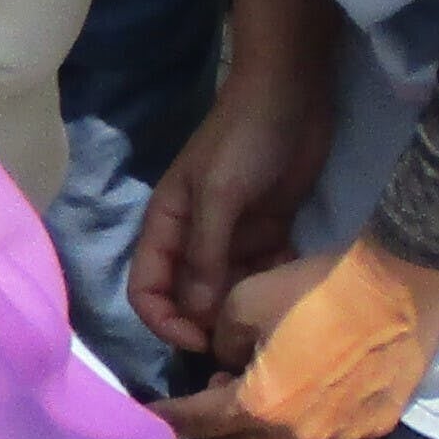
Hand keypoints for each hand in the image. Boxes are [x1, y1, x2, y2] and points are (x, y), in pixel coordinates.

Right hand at [128, 0, 342, 355]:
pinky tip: (292, 294)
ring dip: (243, 311)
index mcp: (167, 227)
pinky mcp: (268, 233)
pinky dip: (273, 288)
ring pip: (227, 292)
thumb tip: (196, 316)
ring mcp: (232, 237)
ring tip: (269, 326)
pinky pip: (263, 275)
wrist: (291, 95)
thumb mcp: (219, 195)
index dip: (164, 321)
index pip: (146, 290)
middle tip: (240, 344)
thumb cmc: (243, 139)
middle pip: (187, 299)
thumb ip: (205, 256)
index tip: (200, 340)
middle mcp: (195, 239)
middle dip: (206, 325)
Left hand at [155, 237, 438, 438]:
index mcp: (260, 406)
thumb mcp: (245, 300)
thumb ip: (220, 341)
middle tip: (221, 392)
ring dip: (260, 435)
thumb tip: (225, 360)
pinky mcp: (373, 430)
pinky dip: (302, 429)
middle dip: (218, 432)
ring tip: (266, 394)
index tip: (153, 418)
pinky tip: (309, 395)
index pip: (200, 423)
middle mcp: (297, 437)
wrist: (401, 287)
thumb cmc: (318, 288)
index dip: (171, 419)